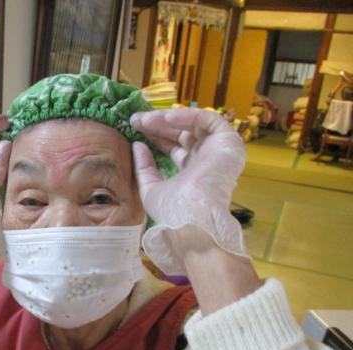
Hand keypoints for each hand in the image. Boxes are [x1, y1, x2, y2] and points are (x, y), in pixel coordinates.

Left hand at [130, 108, 248, 275]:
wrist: (192, 217)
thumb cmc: (171, 211)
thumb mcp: (150, 188)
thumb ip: (144, 167)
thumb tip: (137, 145)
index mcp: (191, 173)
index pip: (174, 147)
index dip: (156, 136)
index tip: (136, 128)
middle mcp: (206, 160)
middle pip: (182, 134)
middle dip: (158, 126)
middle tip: (137, 120)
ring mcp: (218, 151)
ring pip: (194, 125)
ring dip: (169, 119)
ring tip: (146, 120)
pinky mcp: (229, 142)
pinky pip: (210, 120)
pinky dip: (189, 115)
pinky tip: (167, 118)